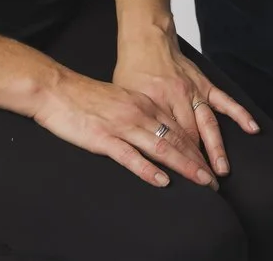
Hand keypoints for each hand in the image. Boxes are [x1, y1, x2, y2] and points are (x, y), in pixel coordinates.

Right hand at [29, 43, 246, 188]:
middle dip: (198, 162)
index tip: (211, 167)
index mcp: (146, 105)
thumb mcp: (123, 101)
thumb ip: (141, 115)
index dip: (198, 149)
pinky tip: (163, 180)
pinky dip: (148, 169)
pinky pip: (131, 156)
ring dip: (184, 166)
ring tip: (201, 182)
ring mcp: (123, 126)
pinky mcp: (104, 138)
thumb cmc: (88, 98)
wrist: (58, 89)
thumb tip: (158, 133)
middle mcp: (140, 113)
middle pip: (177, 140)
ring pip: (161, 148)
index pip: (179, 129)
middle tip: (214, 182)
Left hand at [112, 27, 260, 179]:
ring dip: (216, 148)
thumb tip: (136, 148)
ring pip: (208, 124)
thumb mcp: (124, 97)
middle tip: (205, 185)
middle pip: (190, 138)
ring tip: (222, 169)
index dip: (178, 163)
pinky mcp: (204, 83)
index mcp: (155, 104)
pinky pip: (224, 101)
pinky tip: (251, 127)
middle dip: (198, 163)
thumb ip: (136, 121)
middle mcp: (177, 98)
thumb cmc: (132, 69)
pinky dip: (239, 114)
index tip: (186, 181)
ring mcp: (193, 90)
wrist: (147, 39)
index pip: (169, 141)